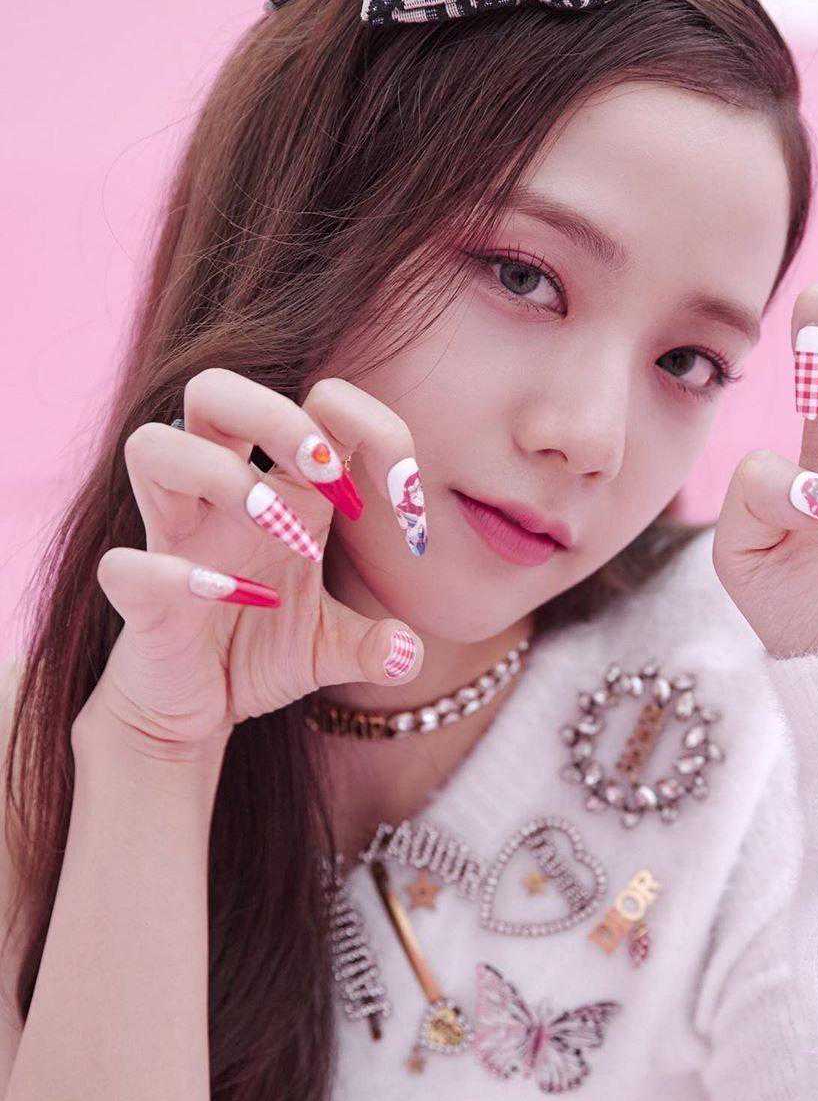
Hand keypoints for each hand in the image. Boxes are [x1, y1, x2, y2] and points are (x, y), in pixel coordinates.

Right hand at [79, 369, 426, 761]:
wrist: (192, 711)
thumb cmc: (258, 650)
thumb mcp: (333, 648)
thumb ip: (377, 647)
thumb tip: (408, 652)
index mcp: (281, 490)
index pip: (318, 405)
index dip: (374, 428)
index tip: (407, 502)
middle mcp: (219, 497)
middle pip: (214, 389)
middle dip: (280, 418)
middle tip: (330, 480)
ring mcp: (172, 539)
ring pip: (153, 446)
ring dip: (225, 478)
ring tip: (284, 533)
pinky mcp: (136, 595)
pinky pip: (126, 565)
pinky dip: (178, 579)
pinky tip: (234, 599)